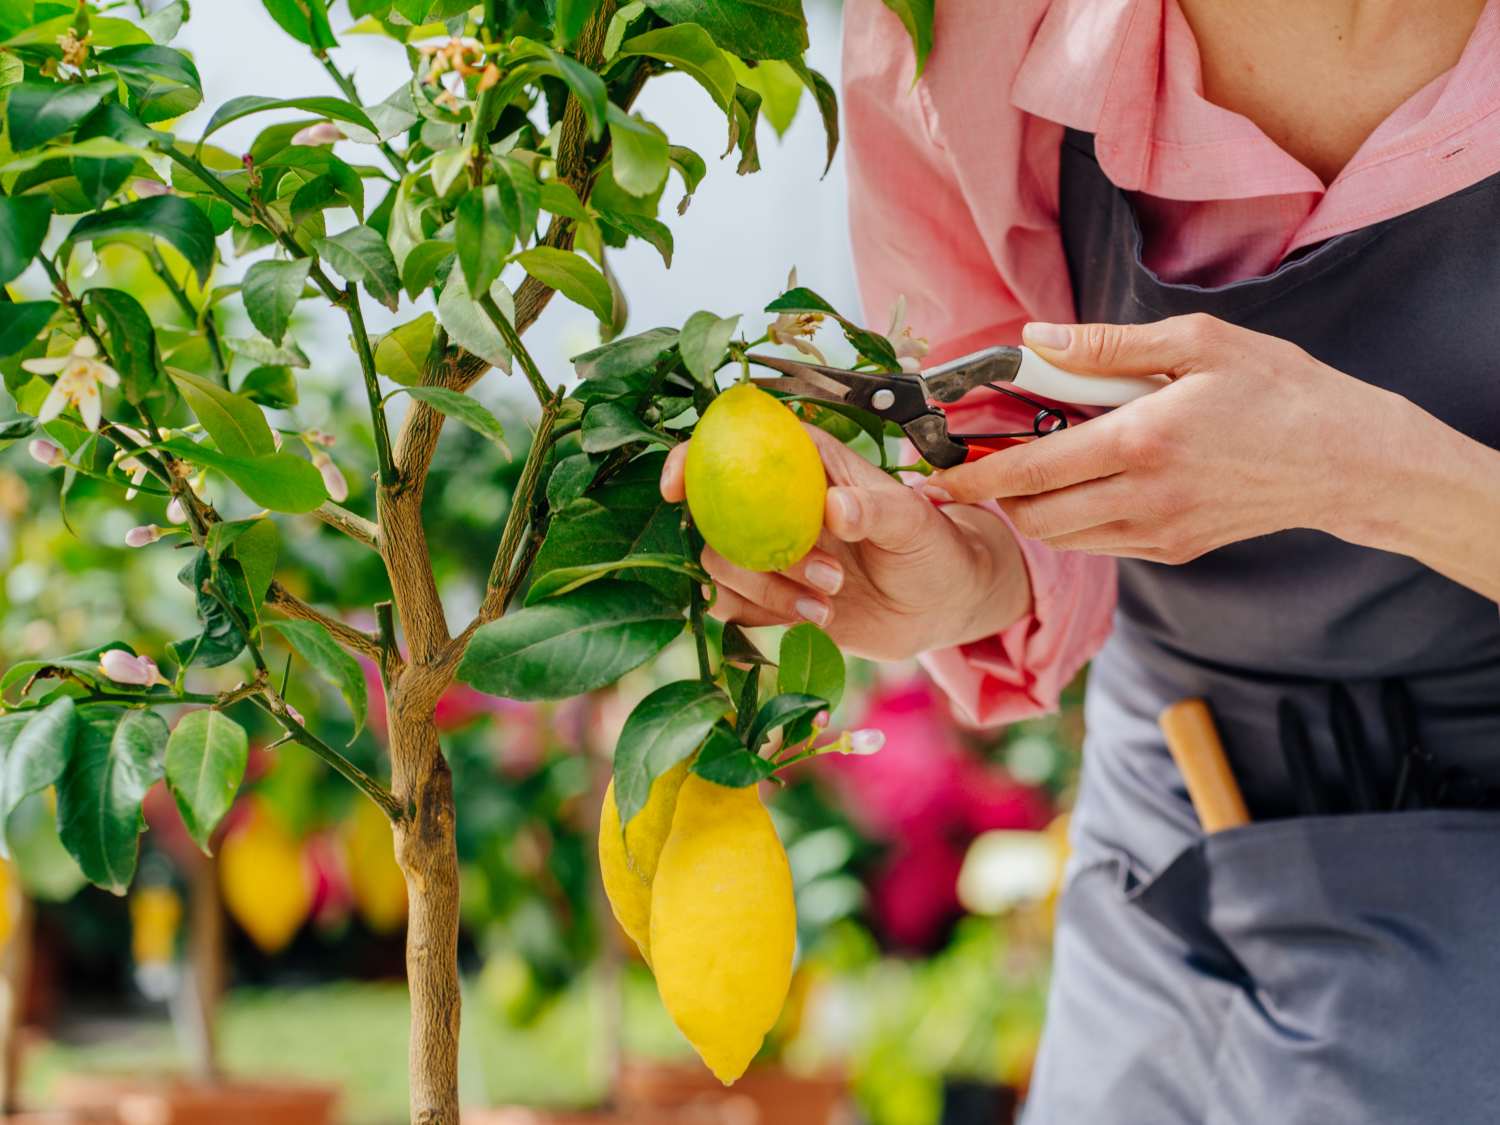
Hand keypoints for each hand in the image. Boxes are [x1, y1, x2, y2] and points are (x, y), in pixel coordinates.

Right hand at [661, 425, 1030, 660]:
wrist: (942, 605)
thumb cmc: (933, 545)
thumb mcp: (914, 522)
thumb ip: (877, 509)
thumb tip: (835, 508)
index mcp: (804, 465)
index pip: (733, 446)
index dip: (691, 459)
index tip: (677, 487)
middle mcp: (775, 504)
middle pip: (713, 514)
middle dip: (754, 550)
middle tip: (828, 576)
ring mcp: (769, 552)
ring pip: (720, 565)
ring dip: (766, 589)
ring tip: (830, 603)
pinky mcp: (770, 598)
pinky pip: (731, 607)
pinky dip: (760, 618)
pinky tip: (812, 622)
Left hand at [930, 314, 1413, 562]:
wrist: (1349, 461)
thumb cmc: (1278, 389)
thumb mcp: (1198, 342)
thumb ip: (1106, 346)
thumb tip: (1033, 341)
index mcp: (1142, 440)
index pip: (1030, 469)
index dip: (973, 476)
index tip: (937, 476)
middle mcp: (1144, 498)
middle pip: (1033, 516)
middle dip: (999, 493)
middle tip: (994, 458)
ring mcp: (1159, 533)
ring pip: (1062, 537)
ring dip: (1036, 507)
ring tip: (1045, 464)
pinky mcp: (1174, 552)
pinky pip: (1099, 543)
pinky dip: (1077, 519)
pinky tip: (1094, 480)